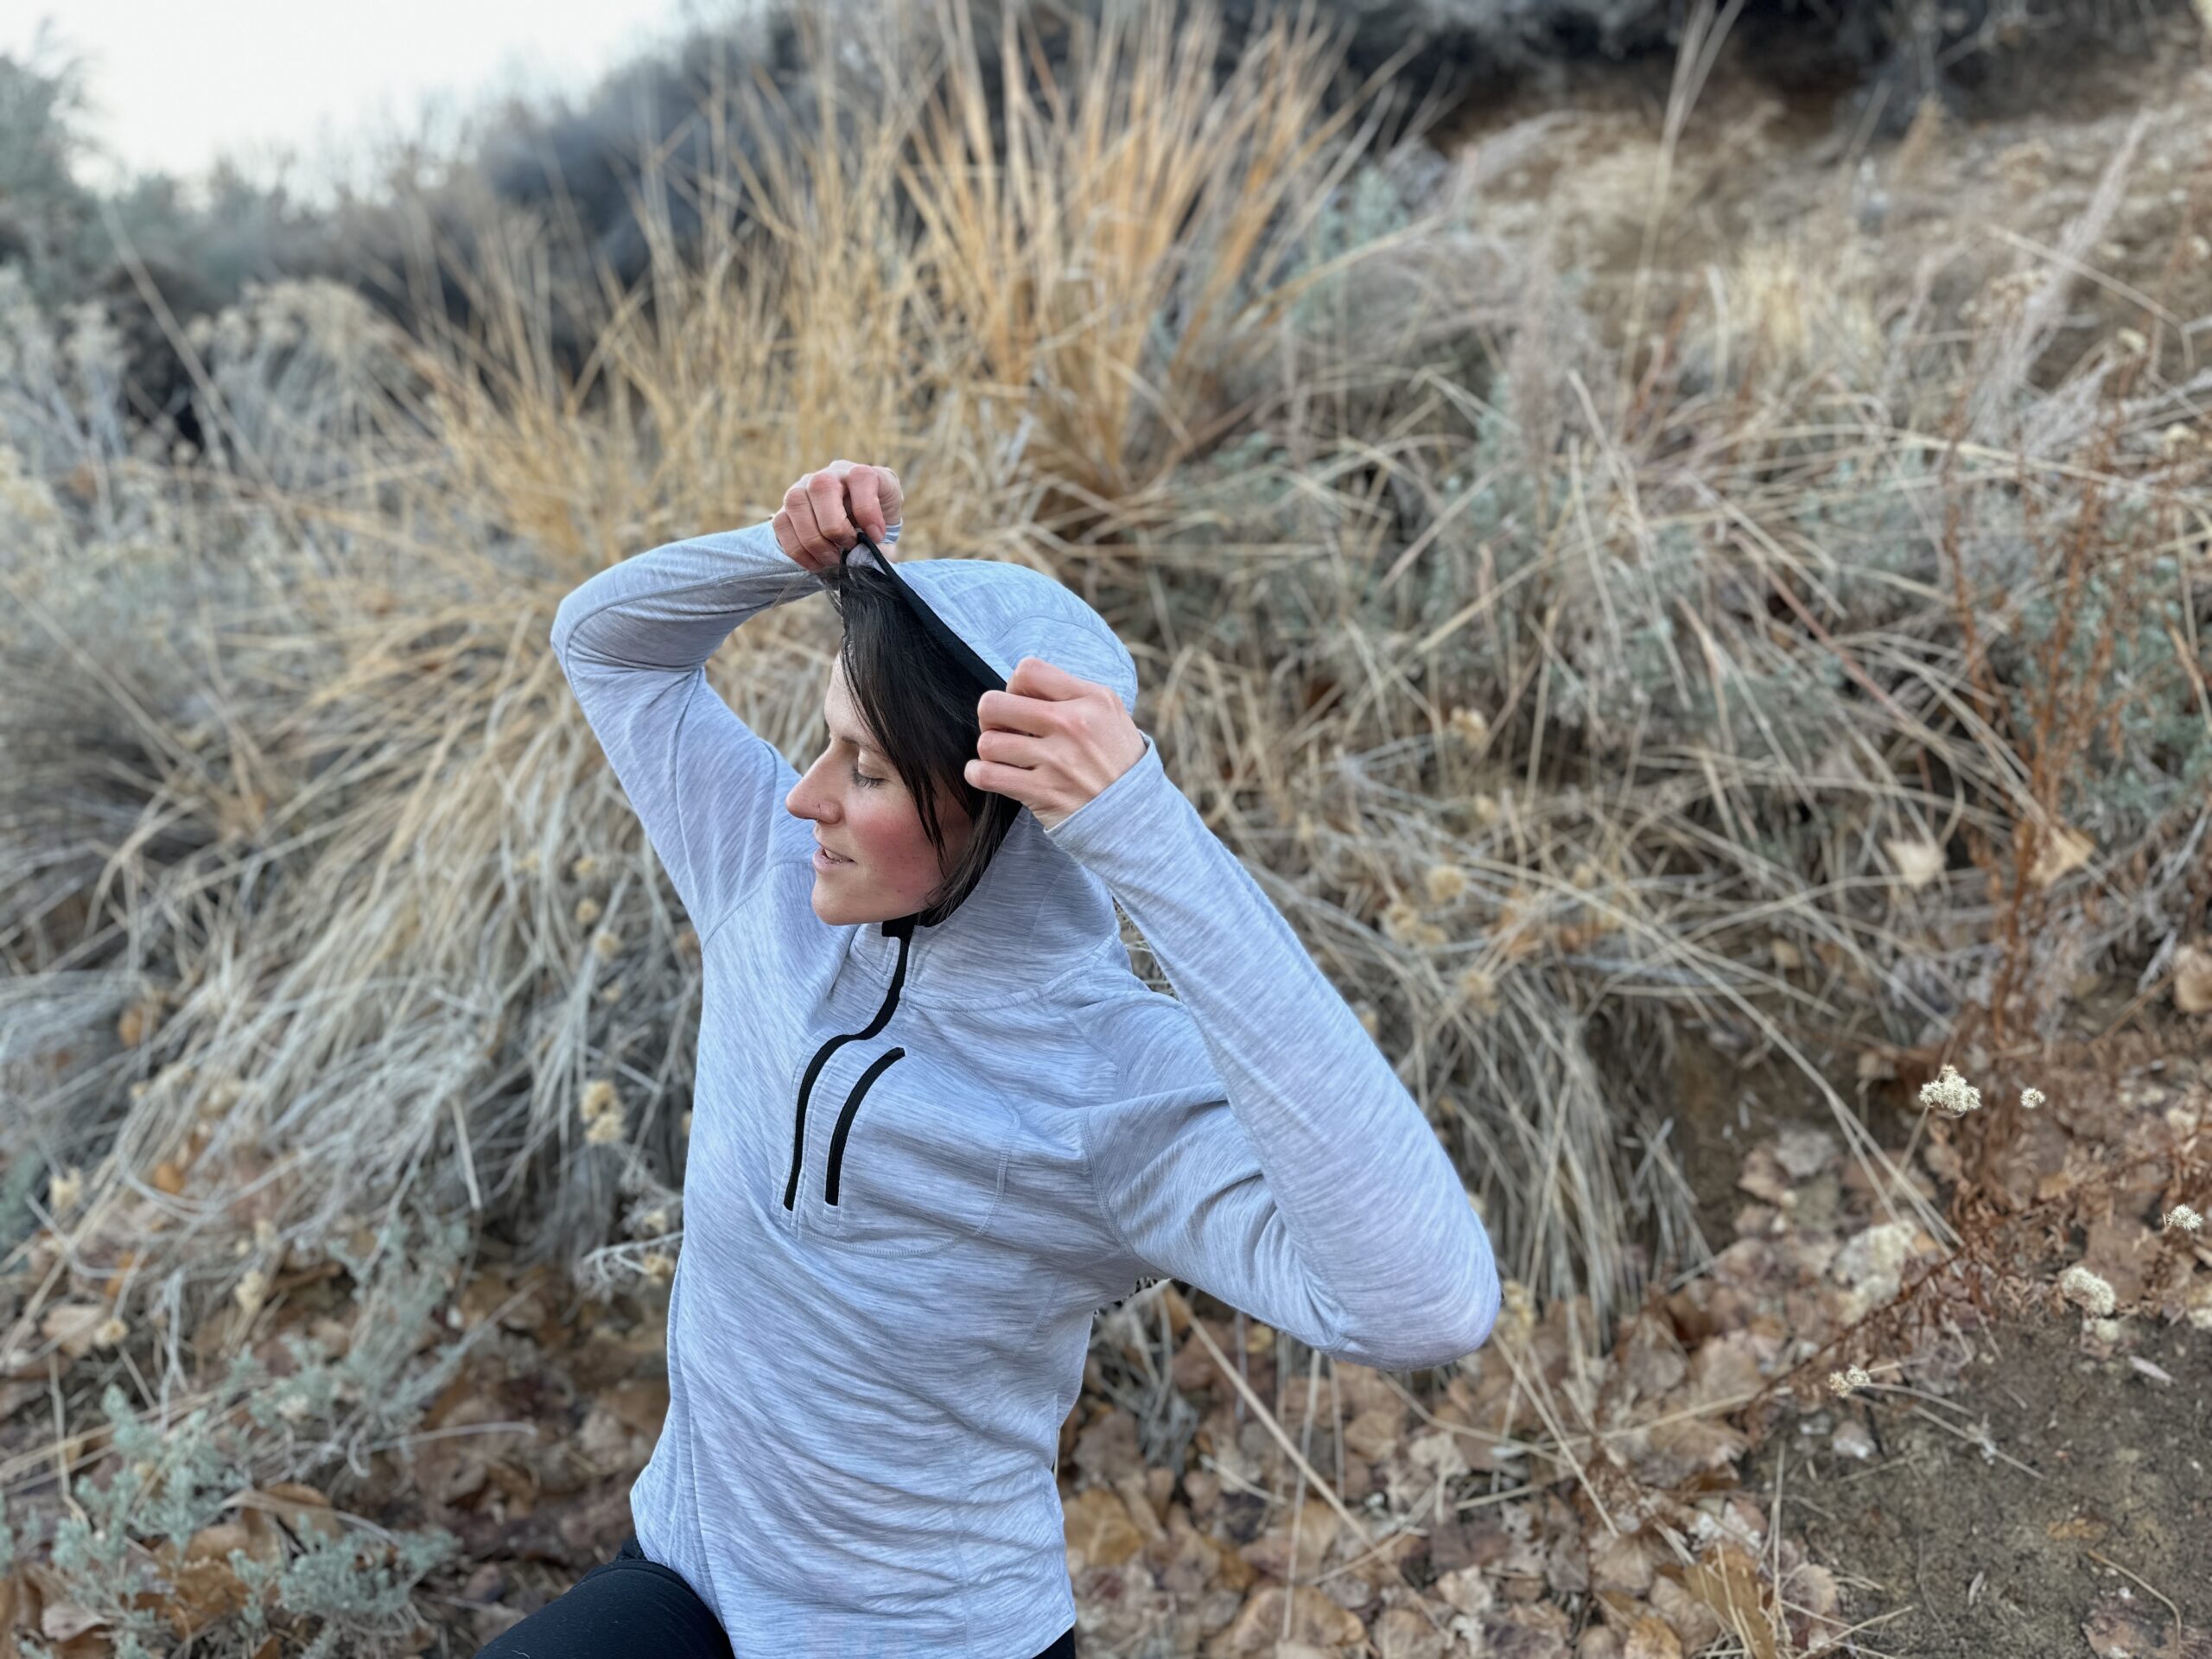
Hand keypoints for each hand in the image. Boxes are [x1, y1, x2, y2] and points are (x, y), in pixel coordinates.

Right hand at [772, 460, 901, 569]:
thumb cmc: (874, 531)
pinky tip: (816, 563)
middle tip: (849, 548)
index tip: (876, 536)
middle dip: (834, 527)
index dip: (867, 509)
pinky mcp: (787, 506)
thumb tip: (860, 559)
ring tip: (832, 561)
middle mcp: (832, 475)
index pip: (861, 477)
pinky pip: (781, 523)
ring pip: (796, 502)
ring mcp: (805, 487)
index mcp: (864, 475)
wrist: (855, 531)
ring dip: (813, 540)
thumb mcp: (886, 536)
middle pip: (822, 486)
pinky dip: (798, 550)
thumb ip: (880, 548)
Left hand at [966, 658, 1146, 830]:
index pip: (1027, 671)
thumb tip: (1019, 686)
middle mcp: (1074, 725)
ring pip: (988, 742)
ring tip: (1002, 755)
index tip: (1022, 703)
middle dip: (991, 717)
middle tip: (1003, 729)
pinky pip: (986, 775)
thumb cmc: (1115, 759)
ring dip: (989, 749)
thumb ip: (1070, 693)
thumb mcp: (1109, 714)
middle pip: (995, 704)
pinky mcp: (1043, 793)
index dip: (1014, 686)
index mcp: (1092, 699)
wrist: (1133, 814)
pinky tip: (987, 773)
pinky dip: (978, 774)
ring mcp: (1058, 760)